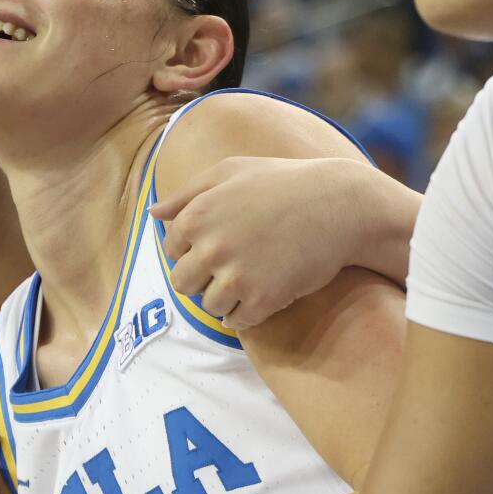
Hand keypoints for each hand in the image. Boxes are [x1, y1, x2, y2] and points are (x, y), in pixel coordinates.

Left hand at [153, 154, 383, 329]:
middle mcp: (210, 248)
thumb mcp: (230, 172)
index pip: (171, 250)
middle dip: (201, 279)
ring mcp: (236, 276)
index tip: (220, 244)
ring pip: (209, 306)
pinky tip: (264, 294)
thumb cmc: (283, 182)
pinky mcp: (263, 300)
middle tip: (230, 268)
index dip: (193, 249)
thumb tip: (153, 212)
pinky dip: (247, 314)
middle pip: (182, 284)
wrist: (339, 205)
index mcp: (197, 215)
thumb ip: (187, 193)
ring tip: (251, 279)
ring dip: (226, 298)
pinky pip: (237, 321)